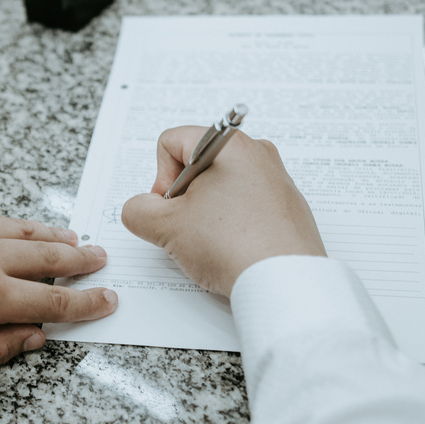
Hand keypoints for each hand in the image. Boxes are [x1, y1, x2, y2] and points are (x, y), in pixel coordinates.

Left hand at [0, 216, 115, 380]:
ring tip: (82, 242)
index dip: (83, 305)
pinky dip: (23, 225)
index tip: (107, 302)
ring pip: (25, 233)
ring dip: (57, 238)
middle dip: (80, 263)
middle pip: (46, 259)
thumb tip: (33, 339)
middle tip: (105, 265)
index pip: (49, 301)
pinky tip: (32, 229)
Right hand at [121, 128, 324, 296]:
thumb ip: (138, 210)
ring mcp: (276, 182)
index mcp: (230, 145)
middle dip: (184, 196)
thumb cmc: (235, 245)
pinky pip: (245, 207)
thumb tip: (140, 208)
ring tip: (211, 241)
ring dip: (206, 212)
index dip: (160, 176)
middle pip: (198, 165)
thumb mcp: (166, 227)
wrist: (284, 282)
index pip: (173, 141)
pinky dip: (231, 224)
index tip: (169, 206)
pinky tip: (232, 249)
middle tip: (187, 226)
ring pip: (222, 187)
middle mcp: (258, 155)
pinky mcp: (286, 209)